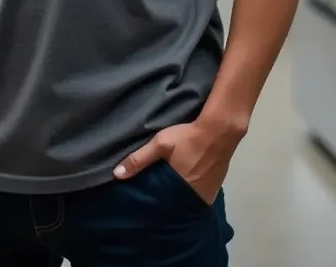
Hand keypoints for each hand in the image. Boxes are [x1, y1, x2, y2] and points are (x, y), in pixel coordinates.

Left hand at [113, 119, 245, 204]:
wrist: (219, 130)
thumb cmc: (187, 137)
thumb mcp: (160, 144)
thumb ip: (139, 159)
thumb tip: (117, 174)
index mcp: (179, 189)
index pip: (161, 204)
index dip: (152, 202)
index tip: (142, 202)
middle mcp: (194, 197)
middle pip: (175, 204)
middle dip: (164, 201)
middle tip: (153, 195)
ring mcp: (207, 194)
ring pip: (187, 200)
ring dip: (178, 197)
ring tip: (166, 191)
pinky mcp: (215, 189)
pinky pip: (198, 196)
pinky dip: (190, 193)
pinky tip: (183, 185)